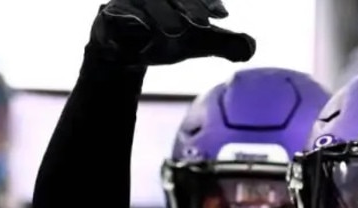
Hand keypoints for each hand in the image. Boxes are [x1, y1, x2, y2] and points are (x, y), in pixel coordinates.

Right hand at [89, 0, 254, 66]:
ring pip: (144, 2)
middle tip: (200, 26)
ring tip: (173, 32)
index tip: (221, 16)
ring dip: (160, 14)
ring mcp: (129, 1)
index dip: (207, 2)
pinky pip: (113, 17)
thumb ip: (225, 43)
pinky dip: (126, 24)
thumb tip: (249, 48)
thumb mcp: (200, 43)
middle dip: (187, 6)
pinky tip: (141, 36)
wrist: (129, 53)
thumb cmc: (168, 38)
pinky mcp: (108, 15)